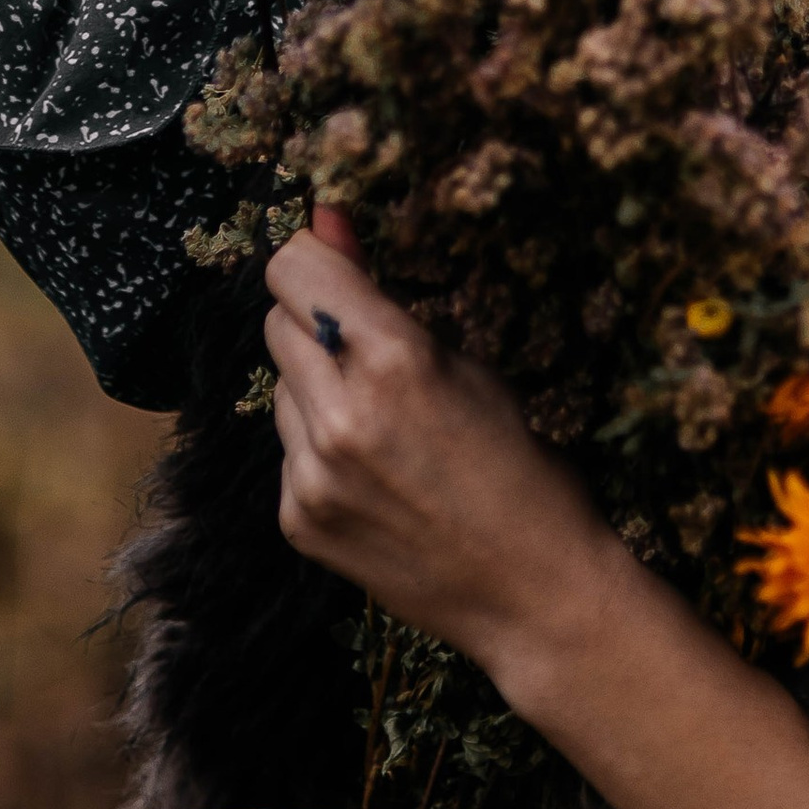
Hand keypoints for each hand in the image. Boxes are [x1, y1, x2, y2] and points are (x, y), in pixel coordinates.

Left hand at [264, 212, 613, 686]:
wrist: (532, 591)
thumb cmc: (519, 464)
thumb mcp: (467, 364)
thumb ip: (380, 296)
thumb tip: (324, 217)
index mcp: (394, 360)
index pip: (295, 267)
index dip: (315, 258)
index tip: (334, 265)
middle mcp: (339, 416)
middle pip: (276, 321)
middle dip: (314, 320)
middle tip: (369, 350)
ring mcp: (311, 475)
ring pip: (279, 386)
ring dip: (315, 386)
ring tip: (380, 424)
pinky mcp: (297, 520)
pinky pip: (286, 450)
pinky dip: (317, 447)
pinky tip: (372, 474)